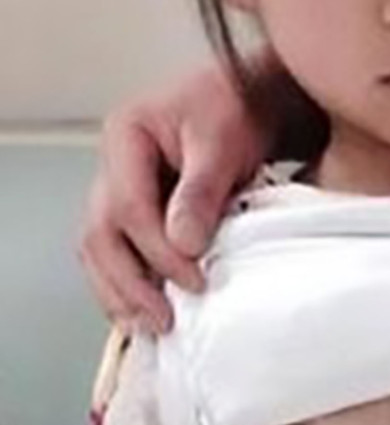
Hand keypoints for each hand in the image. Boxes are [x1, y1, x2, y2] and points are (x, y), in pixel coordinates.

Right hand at [79, 64, 266, 332]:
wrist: (254, 98)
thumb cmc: (239, 108)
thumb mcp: (224, 140)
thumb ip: (202, 190)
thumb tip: (184, 244)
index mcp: (125, 137)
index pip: (128, 207)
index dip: (157, 251)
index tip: (193, 281)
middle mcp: (114, 166)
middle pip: (100, 234)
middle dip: (128, 283)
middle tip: (162, 319)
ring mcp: (122, 189)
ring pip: (102, 250)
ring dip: (122, 292)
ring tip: (150, 326)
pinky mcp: (140, 211)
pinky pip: (121, 253)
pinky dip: (131, 284)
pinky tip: (147, 311)